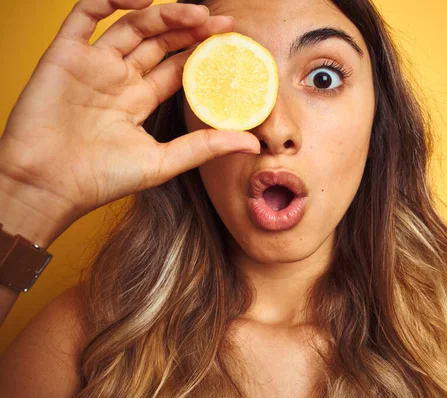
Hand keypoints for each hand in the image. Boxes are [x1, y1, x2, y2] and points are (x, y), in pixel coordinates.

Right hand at [0, 0, 258, 221]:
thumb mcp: (163, 163)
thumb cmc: (101, 179)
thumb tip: (254, 144)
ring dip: (163, 14)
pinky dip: (109, 0)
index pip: (177, 67)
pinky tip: (142, 0)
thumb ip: (205, 147)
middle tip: (221, 23)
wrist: (47, 185)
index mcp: (140, 100)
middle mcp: (119, 79)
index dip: (202, 52)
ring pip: (131, 25)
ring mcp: (92, 64)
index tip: (230, 42)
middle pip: (160, 42)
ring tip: (194, 12)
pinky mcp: (64, 54)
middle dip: (190, 30)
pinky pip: (85, 14)